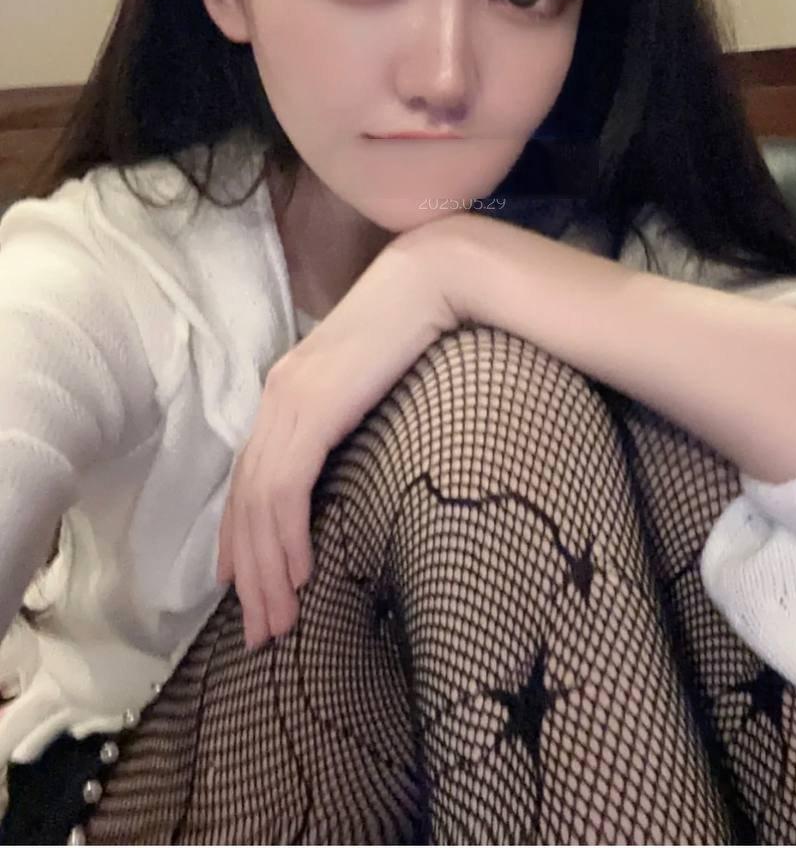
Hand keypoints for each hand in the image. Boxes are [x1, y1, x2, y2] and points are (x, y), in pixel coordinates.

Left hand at [216, 223, 463, 649]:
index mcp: (290, 390)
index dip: (243, 536)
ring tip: (279, 623)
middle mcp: (278, 397)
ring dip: (267, 570)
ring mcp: (290, 401)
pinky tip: (298, 575)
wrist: (438, 278)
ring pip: (260, 503)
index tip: (247, 586)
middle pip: (246, 499)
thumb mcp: (378, 381)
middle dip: (249, 572)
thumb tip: (362, 459)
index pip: (252, 476)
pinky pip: (286, 488)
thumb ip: (355, 414)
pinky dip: (285, 537)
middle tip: (262, 630)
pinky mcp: (313, 408)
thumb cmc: (423, 326)